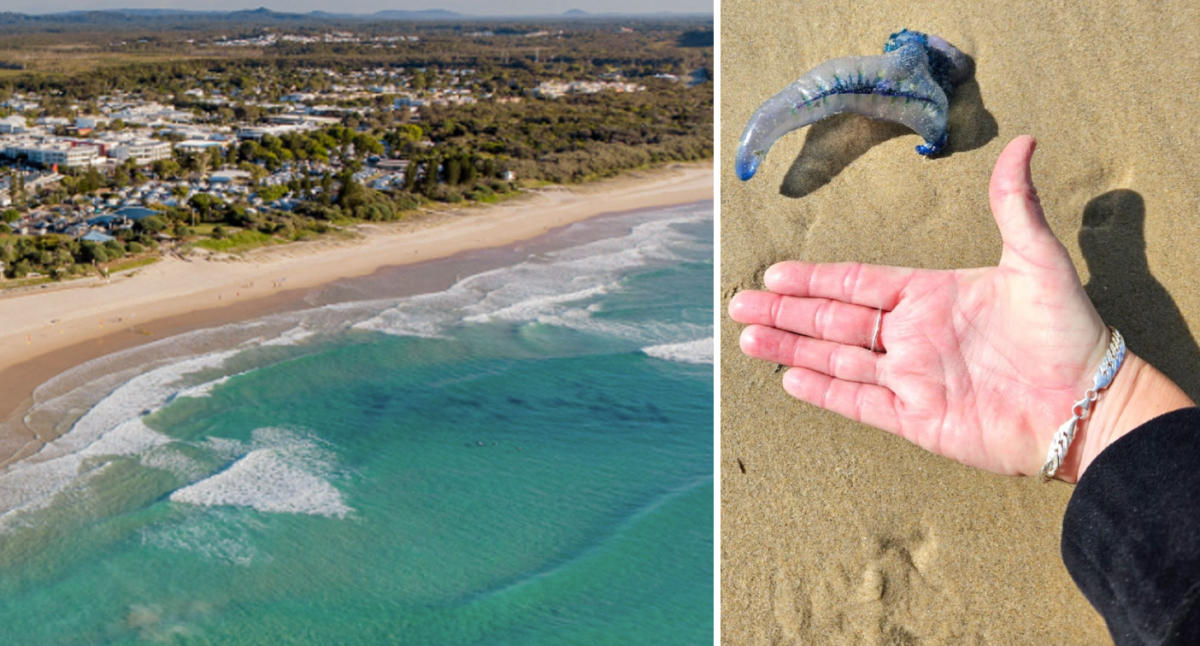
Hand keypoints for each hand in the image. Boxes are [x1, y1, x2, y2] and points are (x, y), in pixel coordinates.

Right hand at [729, 136, 1189, 481]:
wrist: (1086, 404)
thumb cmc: (1067, 332)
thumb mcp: (1038, 261)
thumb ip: (1015, 206)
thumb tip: (1022, 141)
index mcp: (930, 295)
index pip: (857, 282)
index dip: (814, 277)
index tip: (774, 271)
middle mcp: (912, 335)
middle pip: (833, 319)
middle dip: (786, 310)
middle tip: (739, 301)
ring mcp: (911, 378)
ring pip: (835, 358)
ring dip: (791, 346)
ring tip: (749, 336)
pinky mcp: (916, 418)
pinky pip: (858, 401)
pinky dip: (823, 390)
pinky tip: (789, 378)